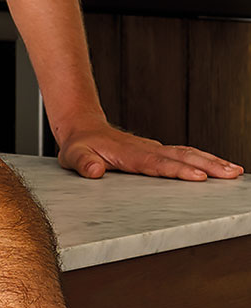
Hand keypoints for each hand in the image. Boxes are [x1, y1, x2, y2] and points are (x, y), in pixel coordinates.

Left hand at [55, 121, 241, 181]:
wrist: (85, 130)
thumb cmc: (80, 146)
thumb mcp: (72, 155)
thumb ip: (82, 163)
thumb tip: (93, 171)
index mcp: (130, 154)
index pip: (158, 164)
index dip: (178, 170)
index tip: (198, 177)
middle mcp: (147, 150)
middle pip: (182, 157)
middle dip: (208, 166)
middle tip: (231, 174)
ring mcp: (155, 149)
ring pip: (188, 154)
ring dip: (212, 162)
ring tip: (235, 172)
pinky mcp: (159, 152)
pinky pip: (186, 155)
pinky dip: (205, 160)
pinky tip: (220, 168)